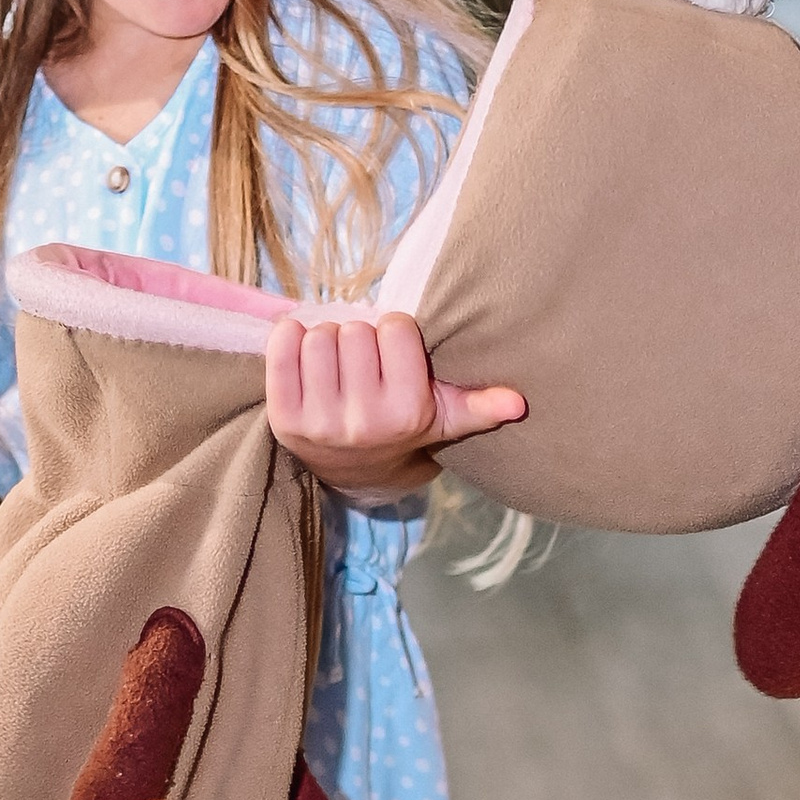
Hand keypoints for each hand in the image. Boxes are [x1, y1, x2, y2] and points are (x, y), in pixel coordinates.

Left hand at [266, 308, 524, 498]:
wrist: (352, 471)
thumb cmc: (401, 427)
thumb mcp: (445, 420)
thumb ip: (480, 406)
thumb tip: (517, 402)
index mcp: (407, 411)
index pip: (396, 327)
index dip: (394, 332)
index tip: (394, 351)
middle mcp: (364, 420)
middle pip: (356, 330)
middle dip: (360, 336)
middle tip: (363, 360)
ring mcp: (320, 420)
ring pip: (319, 336)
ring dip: (326, 338)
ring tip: (336, 361)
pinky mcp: (284, 417)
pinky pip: (281, 348)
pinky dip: (289, 338)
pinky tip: (304, 351)